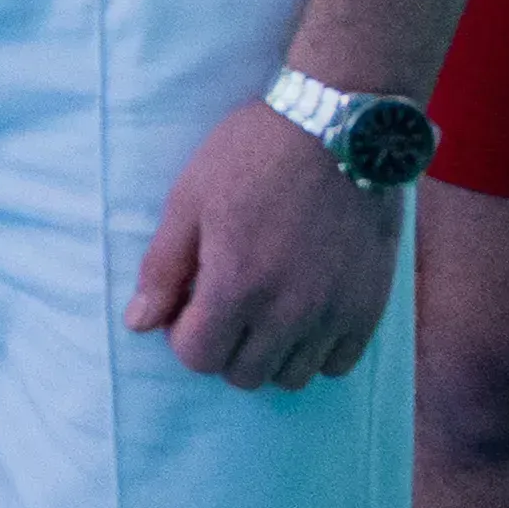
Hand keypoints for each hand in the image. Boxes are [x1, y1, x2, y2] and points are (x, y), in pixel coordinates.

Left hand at [128, 103, 404, 391]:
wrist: (339, 130)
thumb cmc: (252, 156)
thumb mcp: (189, 200)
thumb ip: (162, 268)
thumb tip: (138, 323)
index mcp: (236, 286)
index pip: (198, 358)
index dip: (184, 333)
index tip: (190, 301)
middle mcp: (288, 313)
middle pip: (244, 374)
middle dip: (224, 345)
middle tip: (226, 302)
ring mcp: (334, 314)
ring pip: (292, 376)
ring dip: (269, 353)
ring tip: (265, 309)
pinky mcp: (370, 308)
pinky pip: (339, 364)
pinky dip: (317, 350)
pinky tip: (304, 313)